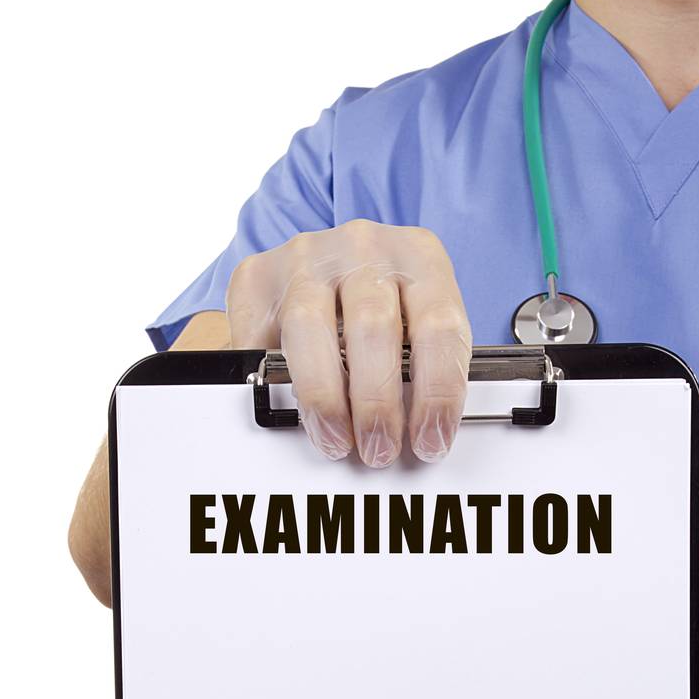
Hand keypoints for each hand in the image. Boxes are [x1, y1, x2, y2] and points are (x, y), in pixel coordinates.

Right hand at [225, 220, 471, 465]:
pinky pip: (260, 337)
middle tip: (378, 450)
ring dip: (325, 397)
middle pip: (374, 328)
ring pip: (311, 327)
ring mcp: (307, 257)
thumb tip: (421, 436)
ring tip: (336, 439)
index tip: (430, 442)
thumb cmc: (382, 301)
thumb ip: (423, 366)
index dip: (436, 395)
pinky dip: (270, 381)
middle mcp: (364, 248)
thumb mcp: (418, 322)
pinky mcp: (259, 276)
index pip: (439, 327)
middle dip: (377, 404)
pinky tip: (288, 408)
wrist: (323, 262)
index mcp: (419, 257)